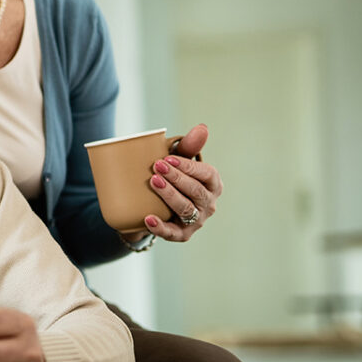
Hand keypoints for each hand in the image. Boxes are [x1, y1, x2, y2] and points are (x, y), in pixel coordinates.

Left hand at [144, 123, 222, 241]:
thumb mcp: (178, 161)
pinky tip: (148, 218)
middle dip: (176, 178)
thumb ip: (188, 146)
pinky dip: (160, 227)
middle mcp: (209, 203)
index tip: (168, 157)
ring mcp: (197, 220)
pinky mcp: (182, 234)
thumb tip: (202, 127)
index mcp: (213, 184)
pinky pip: (172, 232)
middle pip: (195, 191)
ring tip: (153, 182)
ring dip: (169, 195)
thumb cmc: (171, 177)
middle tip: (156, 166)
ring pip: (185, 209)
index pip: (206, 174)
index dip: (188, 166)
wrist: (154, 205)